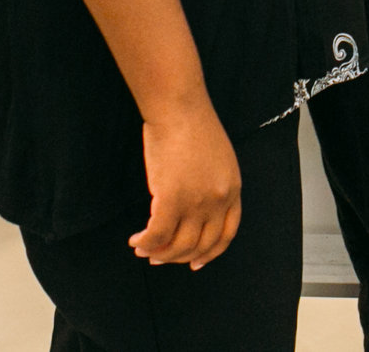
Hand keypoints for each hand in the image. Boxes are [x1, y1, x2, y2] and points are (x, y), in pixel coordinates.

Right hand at [131, 103, 240, 267]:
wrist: (180, 107)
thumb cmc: (193, 124)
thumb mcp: (219, 158)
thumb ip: (213, 185)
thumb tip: (195, 210)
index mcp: (233, 189)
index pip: (226, 235)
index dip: (209, 253)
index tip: (194, 262)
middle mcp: (218, 200)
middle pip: (200, 245)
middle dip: (178, 257)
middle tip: (158, 258)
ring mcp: (197, 202)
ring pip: (178, 246)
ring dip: (158, 253)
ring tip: (143, 249)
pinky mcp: (172, 199)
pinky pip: (157, 235)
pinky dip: (145, 243)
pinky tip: (136, 241)